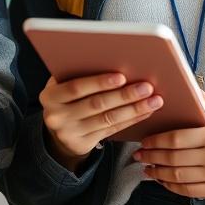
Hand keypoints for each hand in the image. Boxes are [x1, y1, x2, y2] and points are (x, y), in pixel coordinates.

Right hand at [39, 73, 163, 170]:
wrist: (57, 131)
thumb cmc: (66, 98)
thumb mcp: (62, 85)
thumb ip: (78, 74)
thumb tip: (112, 59)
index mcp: (50, 96)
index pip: (75, 88)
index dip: (99, 82)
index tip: (122, 76)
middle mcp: (57, 116)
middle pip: (96, 105)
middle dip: (124, 95)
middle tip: (146, 87)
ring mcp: (69, 133)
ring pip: (107, 119)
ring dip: (134, 109)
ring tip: (153, 100)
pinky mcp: (83, 145)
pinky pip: (112, 131)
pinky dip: (130, 120)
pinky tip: (145, 113)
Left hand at [133, 92, 204, 197]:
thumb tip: (189, 87)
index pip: (176, 139)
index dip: (156, 141)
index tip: (144, 140)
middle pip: (174, 159)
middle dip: (152, 156)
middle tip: (139, 154)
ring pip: (179, 177)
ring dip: (158, 173)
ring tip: (146, 167)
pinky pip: (189, 191)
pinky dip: (172, 187)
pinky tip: (162, 180)